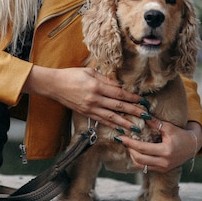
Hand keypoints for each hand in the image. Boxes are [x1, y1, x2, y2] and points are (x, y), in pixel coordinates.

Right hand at [24, 65, 149, 130]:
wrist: (55, 85)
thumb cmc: (72, 75)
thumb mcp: (90, 72)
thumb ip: (106, 79)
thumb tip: (120, 86)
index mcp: (96, 86)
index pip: (119, 93)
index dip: (132, 98)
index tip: (143, 101)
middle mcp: (95, 99)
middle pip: (118, 106)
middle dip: (134, 111)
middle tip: (146, 116)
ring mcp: (90, 108)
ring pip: (111, 117)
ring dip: (125, 122)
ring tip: (137, 127)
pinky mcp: (86, 113)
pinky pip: (102, 120)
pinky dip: (112, 125)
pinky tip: (120, 129)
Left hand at [118, 117, 201, 172]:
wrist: (191, 147)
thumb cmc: (180, 135)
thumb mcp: (169, 127)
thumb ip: (155, 123)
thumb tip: (141, 115)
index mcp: (166, 151)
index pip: (143, 148)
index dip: (130, 143)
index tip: (121, 137)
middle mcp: (164, 162)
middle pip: (139, 159)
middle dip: (129, 149)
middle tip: (123, 140)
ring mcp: (163, 168)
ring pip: (141, 165)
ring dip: (132, 156)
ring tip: (129, 145)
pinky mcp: (162, 170)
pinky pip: (145, 167)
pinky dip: (138, 160)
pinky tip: (135, 151)